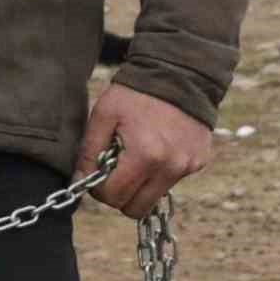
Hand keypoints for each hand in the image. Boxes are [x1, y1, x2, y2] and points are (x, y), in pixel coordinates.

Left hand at [74, 84, 213, 218]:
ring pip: (154, 198)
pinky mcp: (200, 161)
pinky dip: (159, 173)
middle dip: (120, 196)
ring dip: (140, 186)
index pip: (115, 198)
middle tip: (115, 171)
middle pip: (136, 208)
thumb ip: (88, 154)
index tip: (99, 173)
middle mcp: (172, 166)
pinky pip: (171, 181)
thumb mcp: (103, 117)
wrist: (180, 72)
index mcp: (146, 155)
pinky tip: (156, 147)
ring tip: (137, 156)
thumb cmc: (135, 93)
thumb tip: (79, 183)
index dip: (100, 191)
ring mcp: (189, 165)